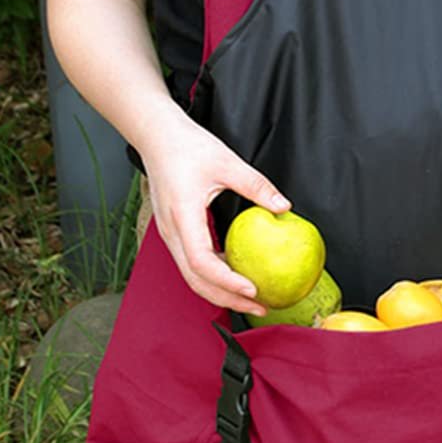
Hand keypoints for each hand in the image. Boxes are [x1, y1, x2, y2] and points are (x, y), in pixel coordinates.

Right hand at [137, 103, 288, 315]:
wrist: (158, 137)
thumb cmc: (186, 146)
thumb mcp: (227, 163)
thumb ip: (256, 186)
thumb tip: (283, 206)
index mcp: (182, 216)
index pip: (201, 262)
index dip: (226, 281)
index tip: (251, 289)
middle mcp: (172, 231)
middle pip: (196, 280)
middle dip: (227, 299)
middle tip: (260, 305)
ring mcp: (170, 234)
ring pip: (192, 276)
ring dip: (220, 291)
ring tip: (251, 298)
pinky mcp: (174, 232)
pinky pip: (192, 262)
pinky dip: (213, 276)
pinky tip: (236, 276)